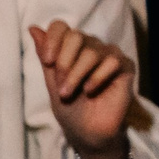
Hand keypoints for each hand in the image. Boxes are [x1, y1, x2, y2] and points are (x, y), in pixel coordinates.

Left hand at [29, 21, 134, 158]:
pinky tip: (91, 90)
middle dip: (64, 62)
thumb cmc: (69, 107)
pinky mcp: (126, 67)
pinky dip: (97, 77)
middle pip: (76, 36)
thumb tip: (32, 27)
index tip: (47, 61)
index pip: (61, 27)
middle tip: (61, 87)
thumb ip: (45, 54)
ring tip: (70, 93)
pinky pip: (112, 62)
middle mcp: (91, 46)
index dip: (53, 40)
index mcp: (71, 47)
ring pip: (92, 52)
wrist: (87, 132)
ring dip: (77, 75)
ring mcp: (110, 55)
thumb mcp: (51, 81)